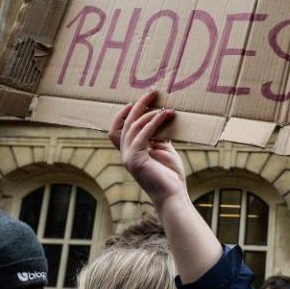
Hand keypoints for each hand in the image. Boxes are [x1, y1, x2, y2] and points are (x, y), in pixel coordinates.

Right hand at [109, 91, 183, 207]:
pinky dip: (154, 123)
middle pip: (125, 123)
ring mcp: (128, 157)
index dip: (123, 113)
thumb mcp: (164, 150)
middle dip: (139, 105)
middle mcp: (125, 153)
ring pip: (133, 127)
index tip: (139, 101)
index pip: (117, 128)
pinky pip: (143, 135)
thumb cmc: (170, 175)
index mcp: (129, 151)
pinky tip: (166, 115)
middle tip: (153, 93)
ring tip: (166, 107)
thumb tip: (163, 118)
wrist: (173, 195)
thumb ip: (159, 136)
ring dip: (150, 113)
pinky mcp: (136, 160)